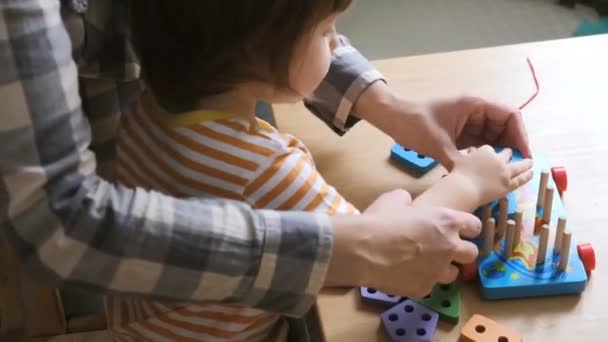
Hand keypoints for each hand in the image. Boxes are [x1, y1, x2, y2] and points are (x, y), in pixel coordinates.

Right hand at [326, 189, 480, 297]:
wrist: (361, 249)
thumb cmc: (379, 220)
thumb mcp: (395, 199)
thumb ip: (410, 202)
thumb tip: (408, 204)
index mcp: (447, 221)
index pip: (474, 226)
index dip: (466, 228)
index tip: (456, 230)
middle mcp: (449, 247)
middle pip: (471, 253)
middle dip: (460, 251)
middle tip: (443, 249)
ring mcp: (438, 271)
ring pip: (453, 274)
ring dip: (442, 268)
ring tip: (424, 265)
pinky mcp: (424, 288)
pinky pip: (428, 285)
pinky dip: (420, 280)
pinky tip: (404, 274)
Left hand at [353, 82, 531, 169]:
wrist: (392, 118)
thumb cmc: (414, 123)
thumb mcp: (438, 144)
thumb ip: (459, 162)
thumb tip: (473, 182)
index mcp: (475, 104)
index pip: (510, 115)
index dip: (521, 135)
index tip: (525, 155)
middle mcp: (475, 110)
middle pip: (505, 126)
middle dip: (512, 146)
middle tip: (516, 168)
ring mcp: (468, 120)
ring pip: (493, 136)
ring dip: (499, 151)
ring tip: (503, 171)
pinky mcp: (460, 131)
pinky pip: (479, 142)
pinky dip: (485, 154)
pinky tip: (486, 169)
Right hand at [452, 146, 532, 205]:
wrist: (463, 189)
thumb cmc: (457, 175)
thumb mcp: (458, 160)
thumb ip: (466, 155)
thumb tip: (471, 151)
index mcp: (485, 152)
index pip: (489, 149)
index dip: (489, 152)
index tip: (489, 155)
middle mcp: (497, 160)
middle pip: (506, 154)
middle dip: (509, 154)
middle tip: (511, 154)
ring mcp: (505, 172)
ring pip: (519, 166)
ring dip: (525, 163)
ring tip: (530, 162)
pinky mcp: (508, 185)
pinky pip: (521, 179)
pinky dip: (527, 176)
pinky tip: (532, 173)